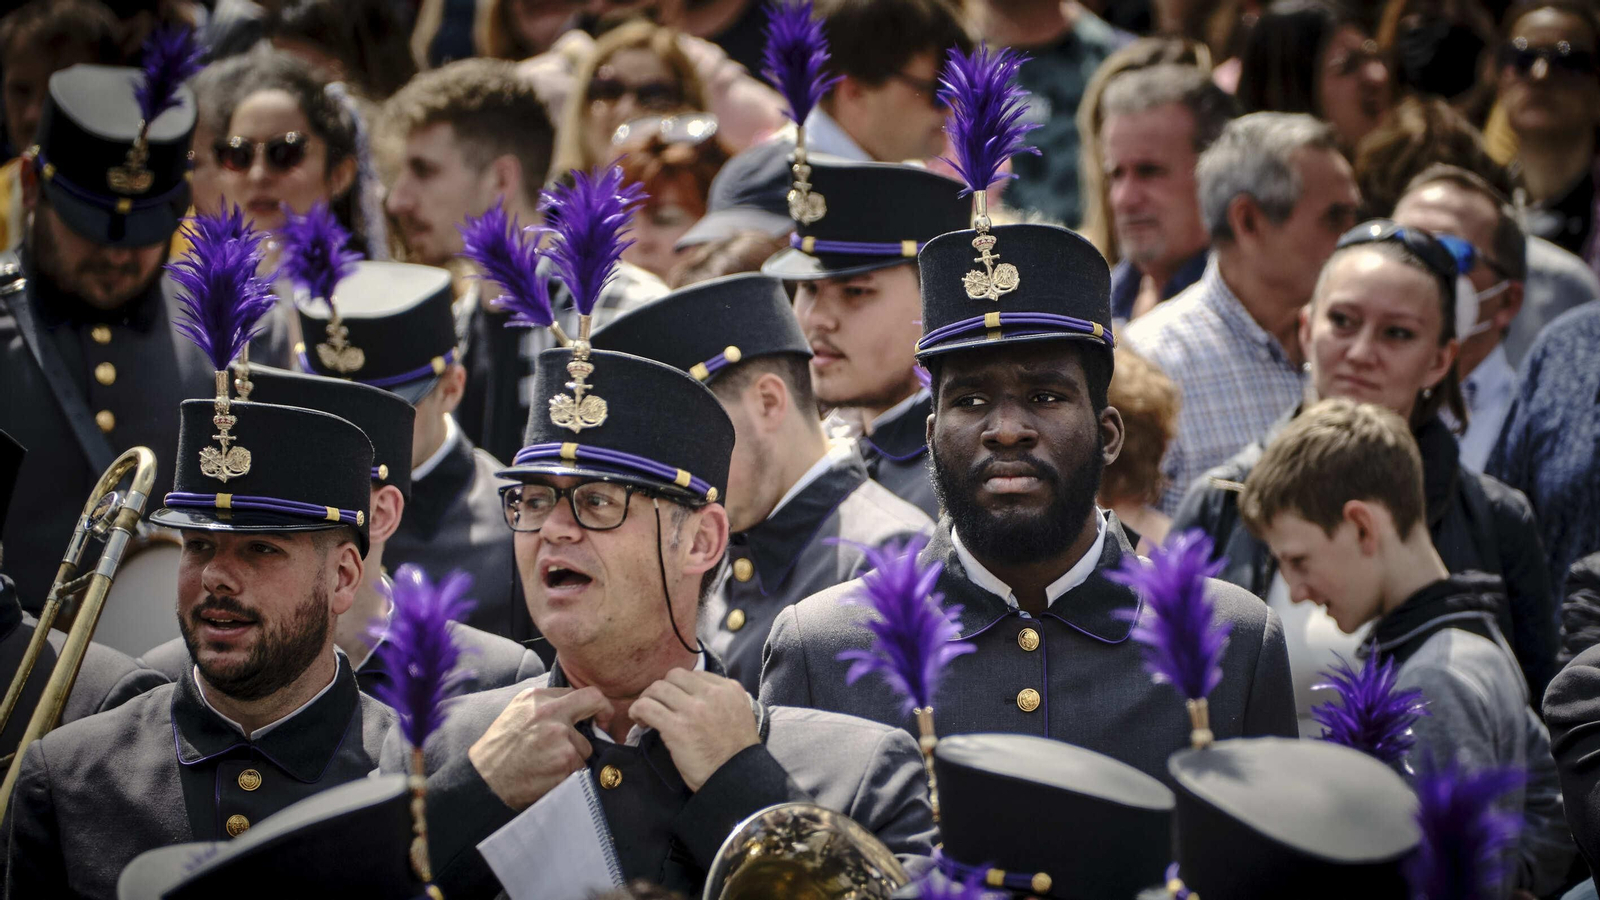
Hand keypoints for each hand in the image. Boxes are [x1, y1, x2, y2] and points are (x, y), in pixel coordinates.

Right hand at [468, 685, 607, 809]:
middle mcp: (551, 714)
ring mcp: (560, 740)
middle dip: (592, 732)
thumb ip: (549, 703)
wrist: (485, 780)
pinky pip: (580, 768)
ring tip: (548, 763)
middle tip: (582, 743)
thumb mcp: (519, 711)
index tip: (600, 719)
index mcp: (540, 698)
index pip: (590, 694)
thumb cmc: (501, 747)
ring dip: (574, 758)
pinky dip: (569, 775)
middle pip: (594, 718)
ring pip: (586, 749)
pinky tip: (548, 775)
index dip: (601, 707)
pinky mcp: (565, 763)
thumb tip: (580, 705)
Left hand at [630, 669, 758, 791]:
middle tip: (658, 706)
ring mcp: (694, 709)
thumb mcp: (738, 714)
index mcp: (729, 689)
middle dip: (663, 690)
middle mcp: (712, 694)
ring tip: (646, 714)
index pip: (695, 675)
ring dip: (648, 699)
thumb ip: (720, 700)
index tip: (675, 702)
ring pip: (658, 688)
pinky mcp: (677, 727)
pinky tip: (640, 721)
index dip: (680, 687)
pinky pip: (646, 707)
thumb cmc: (736, 753)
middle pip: (674, 676)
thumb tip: (692, 697)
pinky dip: (637, 710)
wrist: (736, 778)